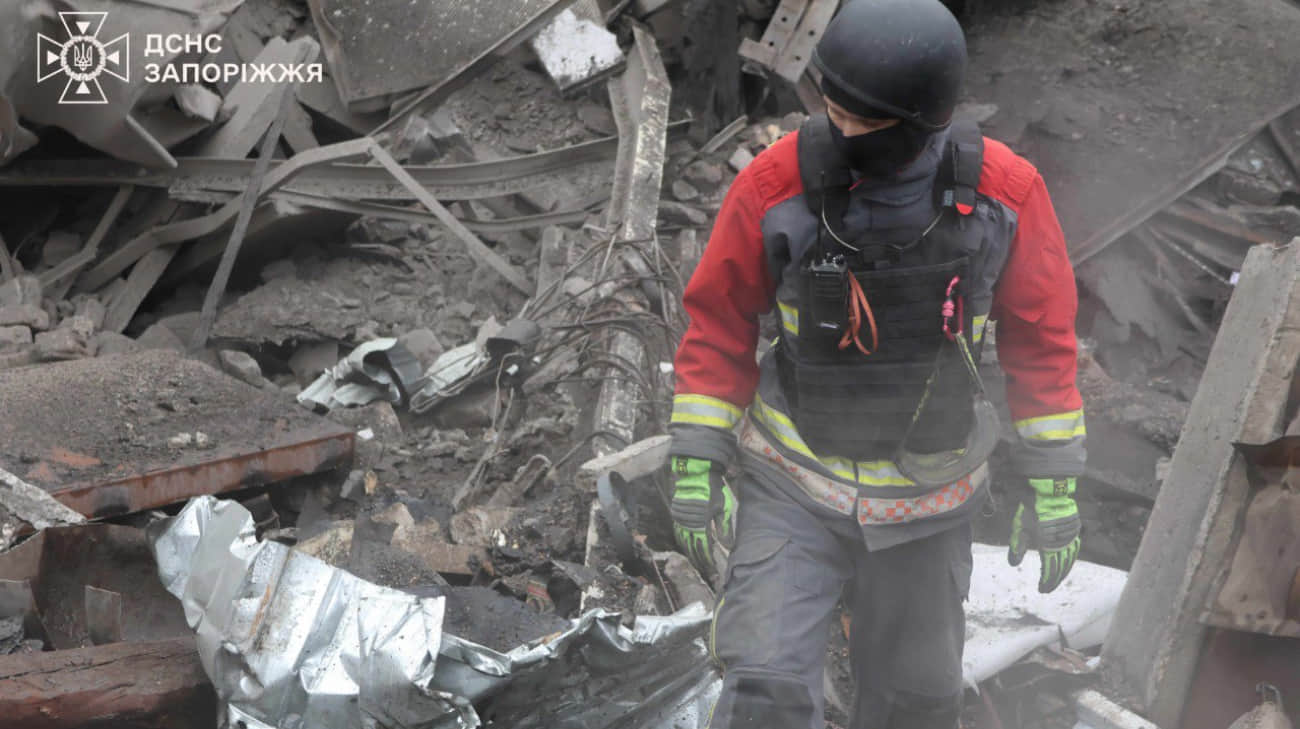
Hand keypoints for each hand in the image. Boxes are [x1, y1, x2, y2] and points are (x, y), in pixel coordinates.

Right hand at [669, 456, 736, 579]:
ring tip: (695, 563)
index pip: (704, 548)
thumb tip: (728, 547)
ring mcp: (680, 519)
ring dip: (690, 553)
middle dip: (698, 560)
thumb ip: (724, 529)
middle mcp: (688, 524)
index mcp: (701, 524)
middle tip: (704, 571)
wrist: (697, 474)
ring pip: (684, 541)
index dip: (707, 560)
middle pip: (692, 547)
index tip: (712, 570)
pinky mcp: (676, 514)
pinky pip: (678, 533)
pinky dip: (683, 542)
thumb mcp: (723, 509)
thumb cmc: (713, 490)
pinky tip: (686, 546)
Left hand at [1008, 477, 1080, 592]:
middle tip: (1048, 588)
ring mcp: (1070, 536)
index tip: (1042, 590)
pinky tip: (1067, 562)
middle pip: (1060, 567)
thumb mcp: (1019, 528)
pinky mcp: (1075, 529)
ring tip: (1057, 579)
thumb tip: (1012, 564)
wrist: (1048, 491)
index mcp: (1048, 545)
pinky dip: (1071, 558)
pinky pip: (1074, 548)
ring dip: (1064, 571)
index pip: (1049, 569)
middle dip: (1054, 580)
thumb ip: (1016, 546)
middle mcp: (1062, 543)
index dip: (1046, 581)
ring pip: (1069, 559)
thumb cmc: (1031, 509)